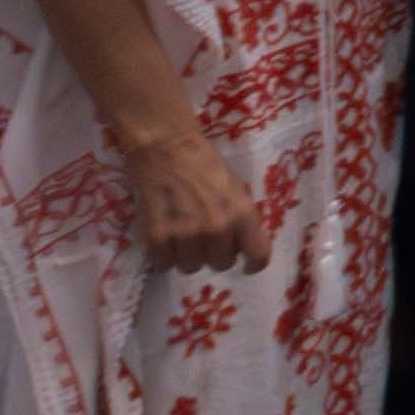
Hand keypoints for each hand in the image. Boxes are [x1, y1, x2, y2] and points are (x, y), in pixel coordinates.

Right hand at [113, 117, 266, 273]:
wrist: (166, 147)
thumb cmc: (204, 164)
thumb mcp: (236, 189)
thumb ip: (241, 219)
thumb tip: (244, 247)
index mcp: (243, 214)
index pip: (258, 256)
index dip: (253, 264)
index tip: (246, 265)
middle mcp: (217, 228)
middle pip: (221, 264)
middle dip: (213, 253)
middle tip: (203, 233)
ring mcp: (186, 234)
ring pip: (191, 267)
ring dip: (186, 255)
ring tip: (180, 231)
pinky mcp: (157, 237)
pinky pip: (162, 264)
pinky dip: (161, 254)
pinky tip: (162, 235)